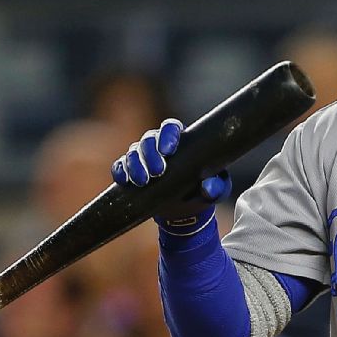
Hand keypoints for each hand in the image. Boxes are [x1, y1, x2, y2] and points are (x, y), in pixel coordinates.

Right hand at [110, 118, 230, 227]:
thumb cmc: (202, 191)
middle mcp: (158, 144)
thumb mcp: (216, 191)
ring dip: (135, 165)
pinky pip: (120, 166)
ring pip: (133, 152)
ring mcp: (143, 157)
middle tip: (157, 171)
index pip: (171, 127)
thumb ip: (216, 187)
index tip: (168, 150)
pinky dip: (120, 171)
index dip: (168, 135)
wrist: (185, 209)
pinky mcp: (130, 172)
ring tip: (142, 181)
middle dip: (150, 154)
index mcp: (181, 141)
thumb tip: (209, 187)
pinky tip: (124, 181)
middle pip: (148, 139)